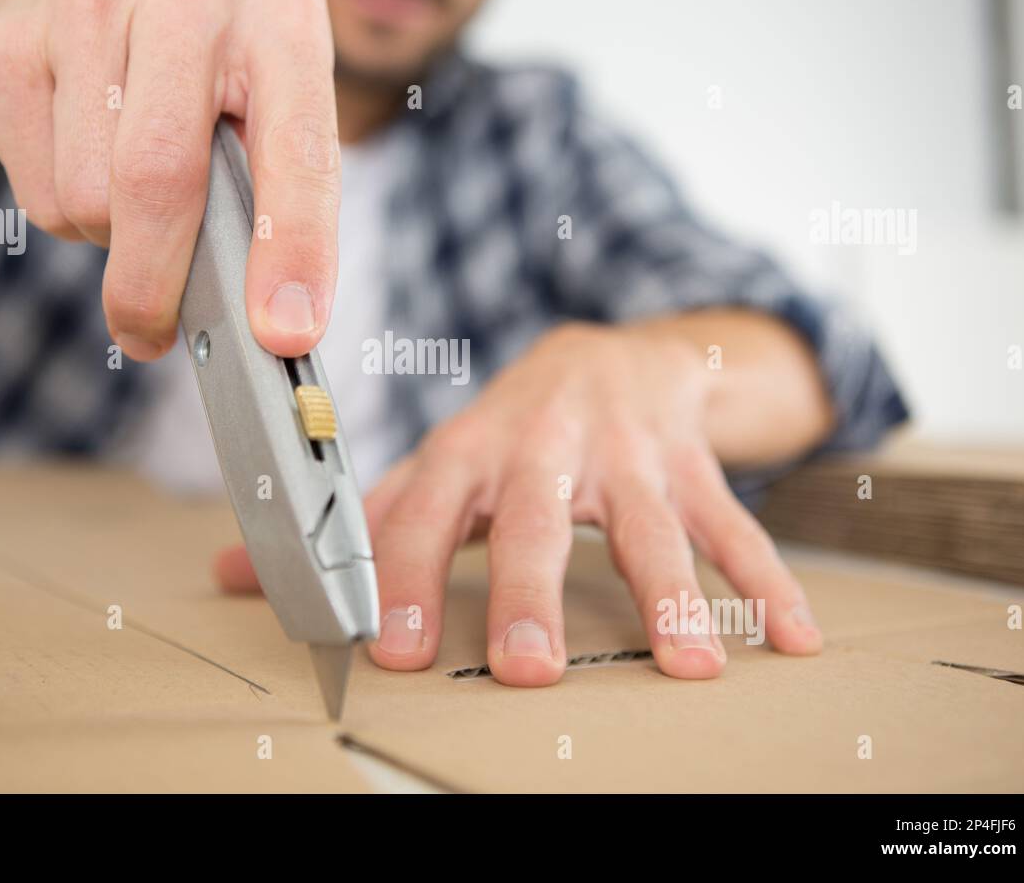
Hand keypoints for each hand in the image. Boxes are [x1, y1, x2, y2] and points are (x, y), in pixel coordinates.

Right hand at [0, 0, 339, 359]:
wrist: (68, 26)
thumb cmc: (192, 99)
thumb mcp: (259, 136)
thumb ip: (273, 214)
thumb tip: (276, 325)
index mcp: (280, 18)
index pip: (297, 148)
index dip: (292, 248)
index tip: (283, 332)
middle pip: (161, 176)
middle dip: (156, 281)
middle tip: (152, 332)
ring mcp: (91, 0)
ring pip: (89, 195)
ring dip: (107, 237)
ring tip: (123, 196)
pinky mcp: (10, 37)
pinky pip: (36, 188)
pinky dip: (58, 211)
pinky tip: (72, 160)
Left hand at [215, 321, 823, 685]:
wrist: (613, 352)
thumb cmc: (508, 428)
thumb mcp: (433, 464)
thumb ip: (352, 522)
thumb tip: (230, 572)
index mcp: (468, 449)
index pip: (423, 512)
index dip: (407, 576)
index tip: (400, 650)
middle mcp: (542, 445)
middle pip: (532, 519)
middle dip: (530, 590)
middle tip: (530, 669)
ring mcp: (624, 452)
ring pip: (648, 523)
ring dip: (674, 594)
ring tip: (689, 666)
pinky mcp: (688, 461)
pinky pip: (733, 523)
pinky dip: (766, 581)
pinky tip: (793, 640)